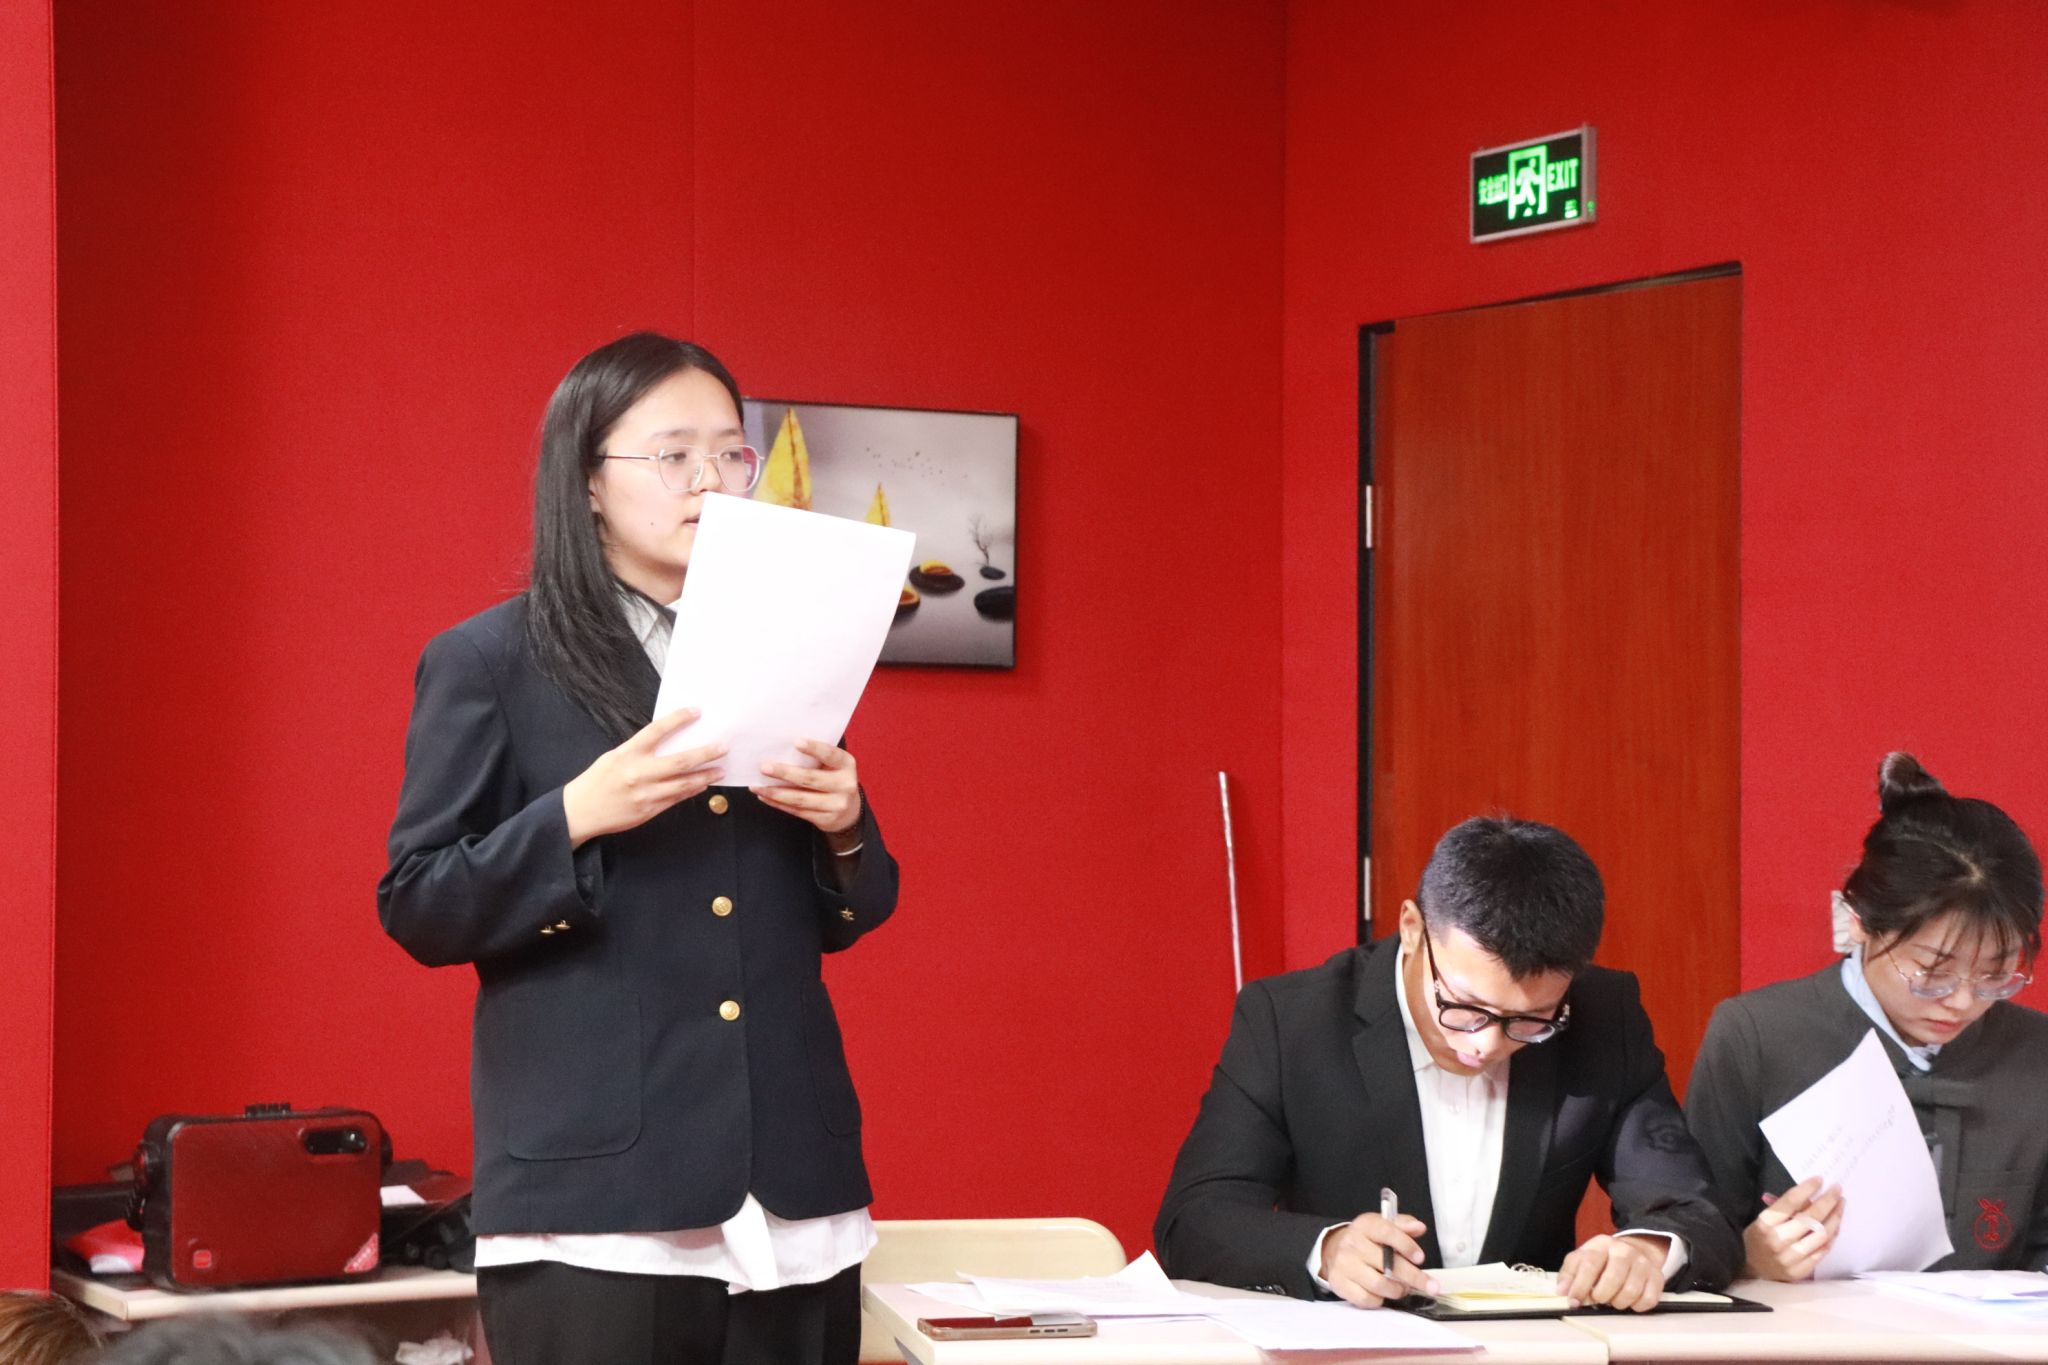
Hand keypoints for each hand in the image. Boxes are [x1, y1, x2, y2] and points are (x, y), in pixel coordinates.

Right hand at [562, 709, 724, 846]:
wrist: (579, 812)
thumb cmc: (597, 781)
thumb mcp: (614, 757)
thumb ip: (639, 750)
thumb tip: (668, 741)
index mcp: (628, 754)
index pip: (657, 730)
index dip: (678, 719)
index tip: (696, 711)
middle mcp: (638, 773)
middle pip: (680, 761)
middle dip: (705, 753)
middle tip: (723, 747)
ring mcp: (645, 793)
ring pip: (683, 783)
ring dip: (705, 776)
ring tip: (720, 770)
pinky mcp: (649, 810)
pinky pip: (676, 799)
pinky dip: (692, 790)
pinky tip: (702, 785)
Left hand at [755, 739, 862, 836]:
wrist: (850, 811)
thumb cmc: (835, 779)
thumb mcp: (834, 765)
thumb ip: (817, 758)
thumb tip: (782, 750)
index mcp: (846, 765)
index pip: (831, 755)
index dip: (814, 748)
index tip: (796, 742)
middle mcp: (845, 785)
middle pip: (811, 779)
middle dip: (784, 773)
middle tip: (764, 767)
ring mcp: (836, 805)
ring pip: (800, 799)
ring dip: (775, 792)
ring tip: (756, 786)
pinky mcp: (825, 819)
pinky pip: (797, 811)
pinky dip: (778, 803)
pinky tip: (765, 796)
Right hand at [1318, 1213, 1438, 1307]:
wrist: (1335, 1251)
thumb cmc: (1367, 1240)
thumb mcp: (1383, 1226)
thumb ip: (1403, 1226)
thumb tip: (1419, 1227)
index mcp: (1365, 1226)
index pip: (1387, 1232)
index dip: (1406, 1245)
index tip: (1421, 1258)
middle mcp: (1352, 1244)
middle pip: (1388, 1264)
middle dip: (1414, 1277)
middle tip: (1431, 1286)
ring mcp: (1345, 1265)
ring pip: (1379, 1284)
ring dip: (1397, 1290)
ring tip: (1403, 1287)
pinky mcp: (1341, 1284)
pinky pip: (1367, 1299)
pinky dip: (1380, 1299)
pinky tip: (1383, 1293)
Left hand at [1557, 1233, 1669, 1311]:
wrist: (1634, 1251)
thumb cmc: (1602, 1260)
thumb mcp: (1581, 1259)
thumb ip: (1569, 1274)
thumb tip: (1562, 1292)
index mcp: (1601, 1244)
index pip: (1589, 1264)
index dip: (1580, 1285)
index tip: (1574, 1302)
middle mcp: (1623, 1251)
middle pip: (1612, 1279)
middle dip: (1601, 1296)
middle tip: (1598, 1299)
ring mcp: (1642, 1263)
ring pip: (1630, 1292)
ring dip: (1618, 1303)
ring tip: (1613, 1298)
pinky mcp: (1657, 1277)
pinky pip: (1647, 1300)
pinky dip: (1636, 1306)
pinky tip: (1629, 1301)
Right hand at [1741, 1177, 1841, 1281]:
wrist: (1751, 1270)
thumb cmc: (1758, 1239)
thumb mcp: (1764, 1220)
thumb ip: (1785, 1210)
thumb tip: (1812, 1198)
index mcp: (1764, 1224)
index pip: (1789, 1202)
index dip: (1807, 1189)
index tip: (1819, 1179)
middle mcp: (1777, 1240)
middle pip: (1810, 1218)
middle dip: (1827, 1201)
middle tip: (1837, 1189)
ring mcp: (1790, 1258)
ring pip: (1821, 1235)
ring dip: (1835, 1218)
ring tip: (1841, 1205)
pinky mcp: (1800, 1271)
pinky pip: (1823, 1250)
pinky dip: (1832, 1236)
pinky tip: (1836, 1224)